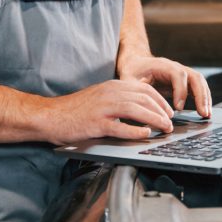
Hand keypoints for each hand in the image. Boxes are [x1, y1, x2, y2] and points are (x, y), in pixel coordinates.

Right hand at [37, 79, 174, 143]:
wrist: (50, 115)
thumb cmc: (75, 109)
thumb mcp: (100, 97)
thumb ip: (119, 99)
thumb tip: (141, 108)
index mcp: (113, 86)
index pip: (144, 90)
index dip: (160, 101)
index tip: (169, 112)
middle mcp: (110, 94)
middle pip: (144, 99)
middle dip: (162, 111)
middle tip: (171, 123)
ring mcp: (103, 108)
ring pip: (136, 110)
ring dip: (154, 120)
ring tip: (165, 129)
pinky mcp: (95, 123)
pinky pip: (119, 126)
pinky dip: (135, 131)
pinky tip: (145, 135)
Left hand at [117, 54, 211, 117]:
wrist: (136, 63)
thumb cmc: (132, 71)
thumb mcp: (129, 80)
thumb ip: (136, 91)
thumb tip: (144, 108)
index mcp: (163, 65)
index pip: (178, 75)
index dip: (181, 90)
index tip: (178, 107)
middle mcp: (176, 67)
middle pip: (194, 77)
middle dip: (200, 95)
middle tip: (203, 112)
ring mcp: (183, 73)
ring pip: (200, 82)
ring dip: (205, 98)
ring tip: (207, 115)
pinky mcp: (185, 82)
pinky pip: (198, 88)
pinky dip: (203, 99)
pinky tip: (204, 112)